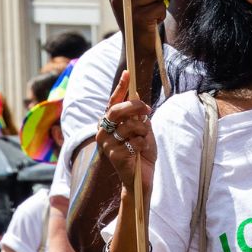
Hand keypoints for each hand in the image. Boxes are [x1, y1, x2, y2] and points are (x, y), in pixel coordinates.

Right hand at [98, 72, 154, 195]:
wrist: (142, 178)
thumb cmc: (141, 152)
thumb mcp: (142, 129)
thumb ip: (137, 115)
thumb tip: (137, 95)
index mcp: (109, 123)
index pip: (113, 102)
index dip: (120, 87)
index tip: (128, 73)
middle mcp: (103, 131)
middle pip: (117, 110)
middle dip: (135, 106)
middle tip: (148, 109)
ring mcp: (107, 144)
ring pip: (129, 125)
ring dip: (142, 130)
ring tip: (143, 138)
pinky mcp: (114, 155)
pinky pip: (135, 140)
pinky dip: (143, 143)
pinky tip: (139, 151)